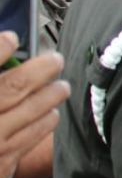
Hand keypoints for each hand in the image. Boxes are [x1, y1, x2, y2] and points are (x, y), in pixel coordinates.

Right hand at [0, 32, 69, 177]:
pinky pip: (28, 139)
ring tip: (62, 85)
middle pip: (12, 88)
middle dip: (39, 70)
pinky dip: (44, 123)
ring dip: (49, 95)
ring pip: (27, 113)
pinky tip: (51, 114)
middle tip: (55, 59)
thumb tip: (5, 47)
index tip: (11, 38)